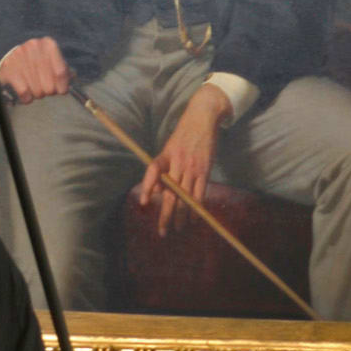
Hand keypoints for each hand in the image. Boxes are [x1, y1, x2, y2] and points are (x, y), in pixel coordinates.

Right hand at [0, 36, 70, 99]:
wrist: (12, 58)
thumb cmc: (38, 63)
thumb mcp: (52, 62)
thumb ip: (64, 72)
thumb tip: (68, 84)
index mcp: (48, 44)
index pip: (60, 72)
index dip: (62, 85)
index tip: (61, 91)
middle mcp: (34, 47)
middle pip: (49, 84)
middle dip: (48, 90)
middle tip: (45, 88)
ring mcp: (20, 56)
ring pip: (37, 90)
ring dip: (37, 94)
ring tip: (34, 88)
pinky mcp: (8, 68)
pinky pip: (24, 92)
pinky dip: (27, 98)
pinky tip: (26, 94)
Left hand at [133, 87, 230, 235]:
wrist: (203, 119)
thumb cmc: (184, 135)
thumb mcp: (168, 148)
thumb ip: (162, 170)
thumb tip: (158, 193)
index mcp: (165, 155)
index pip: (153, 172)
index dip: (148, 187)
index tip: (145, 203)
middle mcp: (177, 162)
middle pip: (171, 194)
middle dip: (166, 215)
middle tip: (162, 231)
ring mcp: (192, 167)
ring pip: (185, 198)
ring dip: (181, 216)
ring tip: (178, 228)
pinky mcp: (205, 170)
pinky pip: (200, 194)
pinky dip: (196, 208)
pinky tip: (193, 219)